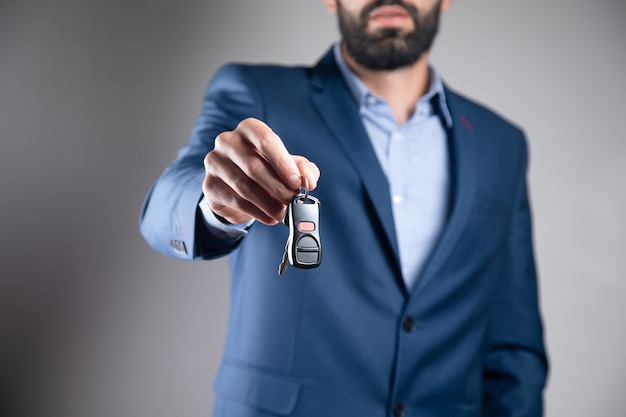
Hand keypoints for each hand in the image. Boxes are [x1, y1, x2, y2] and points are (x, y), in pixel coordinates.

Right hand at [203, 118, 319, 224]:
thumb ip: (304, 170)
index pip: (266, 141)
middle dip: (277, 187)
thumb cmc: (266, 169)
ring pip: (244, 185)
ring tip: (282, 213)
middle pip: (254, 166)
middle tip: (292, 201)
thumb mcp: (288, 166)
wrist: (236, 186)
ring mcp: (215, 162)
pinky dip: (256, 212)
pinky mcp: (209, 184)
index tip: (297, 183)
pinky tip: (270, 218)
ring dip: (267, 203)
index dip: (283, 164)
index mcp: (249, 129)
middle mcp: (228, 141)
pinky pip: (235, 200)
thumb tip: (309, 180)